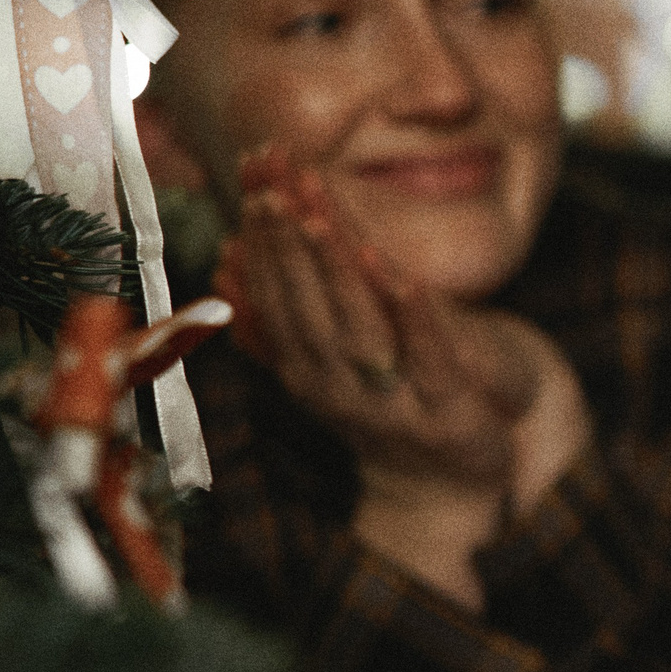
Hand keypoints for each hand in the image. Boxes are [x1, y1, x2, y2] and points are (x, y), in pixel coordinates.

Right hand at [224, 150, 532, 490]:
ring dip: (333, 275)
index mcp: (308, 372)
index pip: (275, 299)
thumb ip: (283, 319)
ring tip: (317, 221)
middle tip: (267, 191)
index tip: (249, 185)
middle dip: (285, 249)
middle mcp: (338, 390)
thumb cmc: (386, 409)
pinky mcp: (447, 414)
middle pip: (304, 312)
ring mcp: (391, 406)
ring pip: (354, 332)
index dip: (262, 242)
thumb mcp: (330, 364)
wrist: (448, 486)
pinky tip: (404, 276)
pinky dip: (413, 316)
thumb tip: (223, 264)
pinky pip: (427, 358)